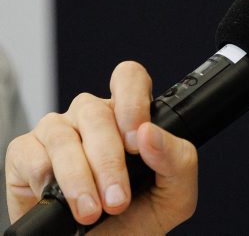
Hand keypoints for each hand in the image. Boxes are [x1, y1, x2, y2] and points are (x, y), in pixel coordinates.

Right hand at [5, 61, 197, 232]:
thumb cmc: (138, 217)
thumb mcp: (176, 194)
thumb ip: (177, 159)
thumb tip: (149, 134)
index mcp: (129, 116)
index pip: (129, 78)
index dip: (132, 100)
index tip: (136, 140)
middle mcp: (92, 117)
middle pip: (97, 113)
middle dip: (109, 162)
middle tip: (117, 200)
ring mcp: (57, 130)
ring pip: (63, 136)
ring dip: (80, 178)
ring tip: (92, 211)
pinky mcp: (25, 153)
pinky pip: (31, 156)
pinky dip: (46, 182)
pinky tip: (59, 201)